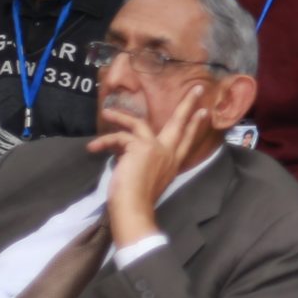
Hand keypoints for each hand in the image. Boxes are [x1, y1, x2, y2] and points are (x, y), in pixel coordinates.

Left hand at [88, 86, 212, 249]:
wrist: (134, 209)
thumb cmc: (137, 201)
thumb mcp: (147, 179)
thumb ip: (144, 163)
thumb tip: (126, 153)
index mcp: (172, 163)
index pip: (186, 141)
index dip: (195, 126)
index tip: (204, 112)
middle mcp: (168, 153)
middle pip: (179, 124)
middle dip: (188, 105)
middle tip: (197, 88)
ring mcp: (155, 148)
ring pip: (139, 123)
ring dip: (121, 117)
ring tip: (107, 112)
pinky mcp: (140, 146)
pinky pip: (119, 137)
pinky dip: (104, 142)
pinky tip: (93, 148)